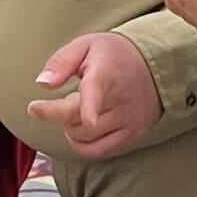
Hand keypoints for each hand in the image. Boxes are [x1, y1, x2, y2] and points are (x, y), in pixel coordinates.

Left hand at [27, 33, 162, 158]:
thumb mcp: (85, 45)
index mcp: (106, 73)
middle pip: (78, 119)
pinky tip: (80, 132)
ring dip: (71, 128)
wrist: (154, 64)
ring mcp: (129, 119)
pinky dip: (83, 146)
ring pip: (87, 137)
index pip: (94, 92)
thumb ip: (61, 62)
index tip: (53, 112)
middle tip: (62, 100)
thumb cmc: (112, 55)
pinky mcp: (134, 133)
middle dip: (58, 113)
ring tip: (76, 110)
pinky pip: (102, 151)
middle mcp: (121, 99)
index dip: (85, 107)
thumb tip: (42, 83)